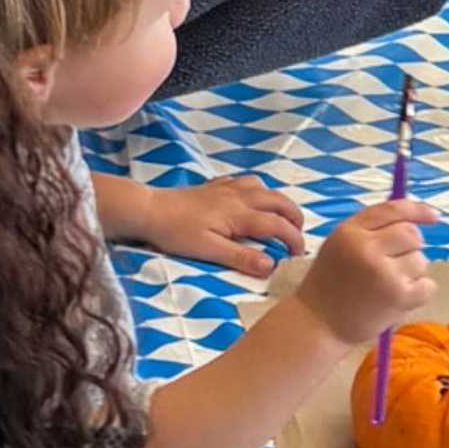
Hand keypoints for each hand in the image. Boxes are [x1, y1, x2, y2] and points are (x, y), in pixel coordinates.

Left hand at [98, 169, 308, 281]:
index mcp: (240, 214)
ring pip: (263, 187)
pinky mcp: (214, 186)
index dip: (293, 239)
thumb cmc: (177, 233)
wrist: (150, 210)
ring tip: (280, 217)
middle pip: (278, 201)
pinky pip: (244, 182)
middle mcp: (239, 197)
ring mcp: (227, 188)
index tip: (298, 254)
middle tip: (298, 234)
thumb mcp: (209, 251)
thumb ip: (241, 258)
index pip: (278, 225)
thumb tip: (271, 266)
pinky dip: (256, 190)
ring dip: (277, 201)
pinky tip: (250, 200)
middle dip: (294, 216)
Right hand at [299, 198, 439, 343]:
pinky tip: (396, 299)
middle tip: (394, 263)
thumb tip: (414, 219)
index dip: (417, 210)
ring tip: (386, 285)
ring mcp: (385, 273)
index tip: (433, 216)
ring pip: (420, 260)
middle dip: (410, 247)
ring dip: (411, 272)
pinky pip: (428, 285)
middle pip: (412, 234)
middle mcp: (367, 249)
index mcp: (350, 232)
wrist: (318, 324)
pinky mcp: (399, 297)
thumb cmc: (330, 285)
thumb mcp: (340, 245)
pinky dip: (418, 292)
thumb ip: (370, 229)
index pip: (392, 210)